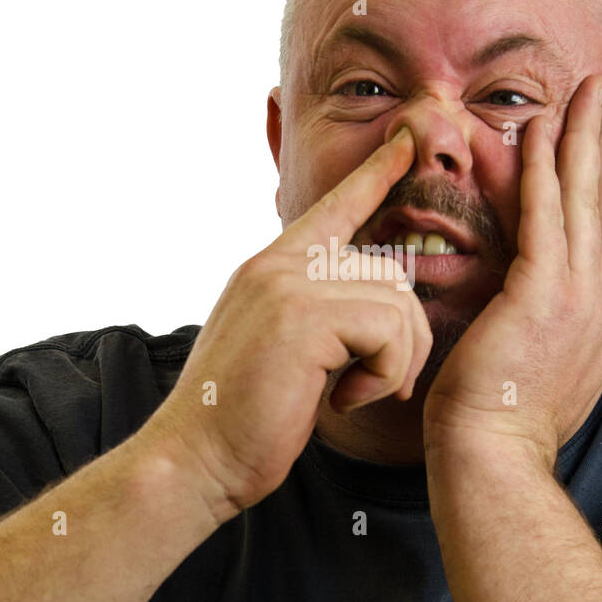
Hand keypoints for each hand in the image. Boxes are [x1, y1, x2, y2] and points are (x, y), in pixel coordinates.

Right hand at [148, 126, 432, 512]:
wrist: (194, 458)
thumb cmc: (241, 417)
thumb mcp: (277, 347)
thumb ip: (312, 312)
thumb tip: (368, 306)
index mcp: (270, 267)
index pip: (335, 207)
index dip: (376, 174)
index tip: (405, 143)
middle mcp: (279, 264)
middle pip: (391, 273)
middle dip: (407, 337)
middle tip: (383, 383)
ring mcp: (288, 285)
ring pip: (398, 301)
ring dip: (396, 361)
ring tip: (354, 393)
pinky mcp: (304, 317)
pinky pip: (390, 330)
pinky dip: (384, 374)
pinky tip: (344, 400)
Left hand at [423, 73, 601, 459]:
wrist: (495, 460)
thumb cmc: (506, 423)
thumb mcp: (550, 366)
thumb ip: (558, 324)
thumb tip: (553, 304)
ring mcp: (580, 297)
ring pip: (587, 198)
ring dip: (588, 136)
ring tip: (592, 87)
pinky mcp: (543, 296)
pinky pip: (544, 216)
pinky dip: (545, 168)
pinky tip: (542, 130)